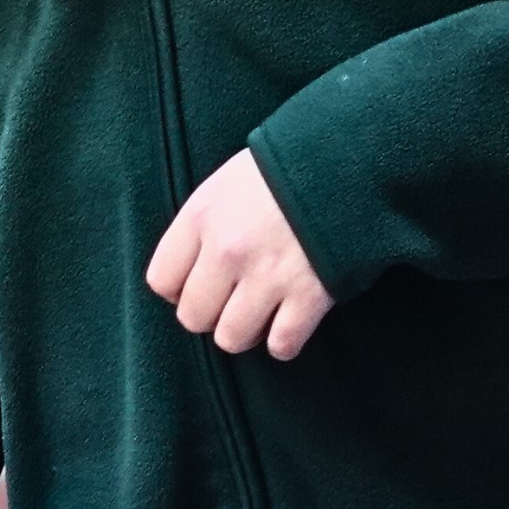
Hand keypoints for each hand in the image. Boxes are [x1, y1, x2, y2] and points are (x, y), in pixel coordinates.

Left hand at [143, 148, 335, 360]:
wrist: (347, 163)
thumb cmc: (283, 170)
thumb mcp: (226, 183)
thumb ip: (202, 226)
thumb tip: (190, 268)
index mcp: (201, 218)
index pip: (161, 281)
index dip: (178, 289)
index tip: (198, 284)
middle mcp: (226, 251)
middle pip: (193, 317)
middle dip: (211, 315)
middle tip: (231, 301)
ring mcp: (267, 276)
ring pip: (231, 339)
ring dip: (245, 332)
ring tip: (259, 314)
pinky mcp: (309, 295)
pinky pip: (281, 345)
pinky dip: (284, 342)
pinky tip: (288, 324)